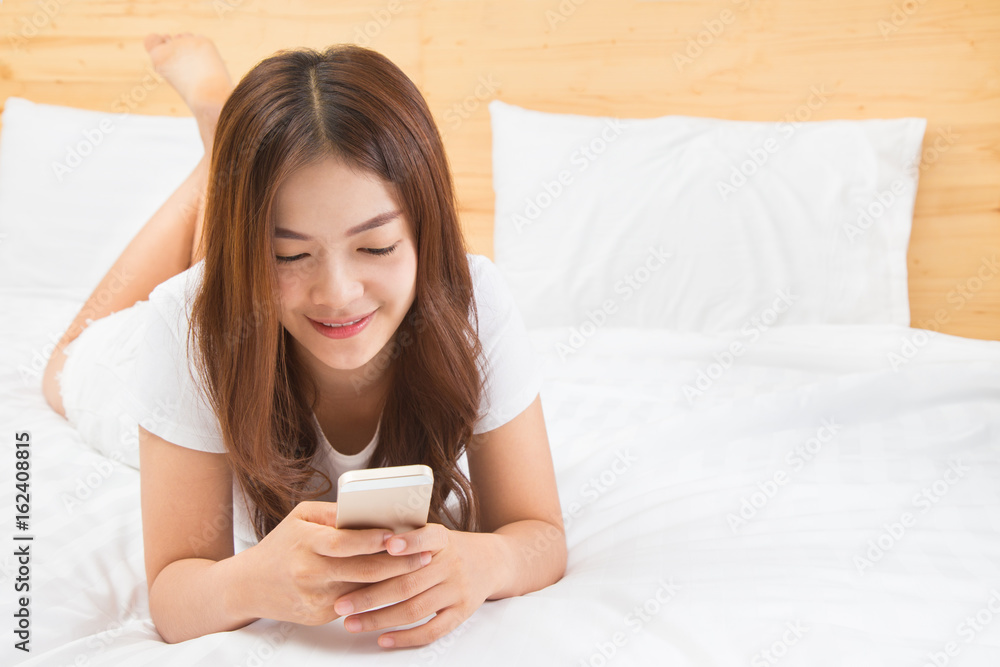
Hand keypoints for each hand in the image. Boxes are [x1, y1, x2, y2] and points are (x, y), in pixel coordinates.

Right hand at [232, 500, 433, 625]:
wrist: (249, 586)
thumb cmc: (281, 545)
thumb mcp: (300, 518)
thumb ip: (334, 514)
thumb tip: (370, 511)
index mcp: (305, 543)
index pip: (343, 542)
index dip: (371, 540)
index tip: (397, 536)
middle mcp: (309, 572)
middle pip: (362, 570)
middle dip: (398, 563)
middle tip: (425, 555)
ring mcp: (315, 597)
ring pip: (364, 589)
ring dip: (395, 580)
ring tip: (420, 568)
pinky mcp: (319, 616)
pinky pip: (355, 602)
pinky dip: (378, 593)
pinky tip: (399, 585)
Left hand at [331, 522, 503, 647]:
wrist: (492, 561)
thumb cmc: (449, 548)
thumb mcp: (435, 533)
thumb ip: (407, 537)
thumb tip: (358, 539)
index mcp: (442, 539)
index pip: (427, 538)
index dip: (408, 542)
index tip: (385, 545)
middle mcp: (451, 564)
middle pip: (408, 583)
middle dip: (370, 596)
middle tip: (341, 603)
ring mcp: (457, 590)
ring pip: (415, 609)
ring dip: (379, 619)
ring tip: (351, 623)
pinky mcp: (461, 612)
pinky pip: (432, 630)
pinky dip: (406, 638)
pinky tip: (383, 639)